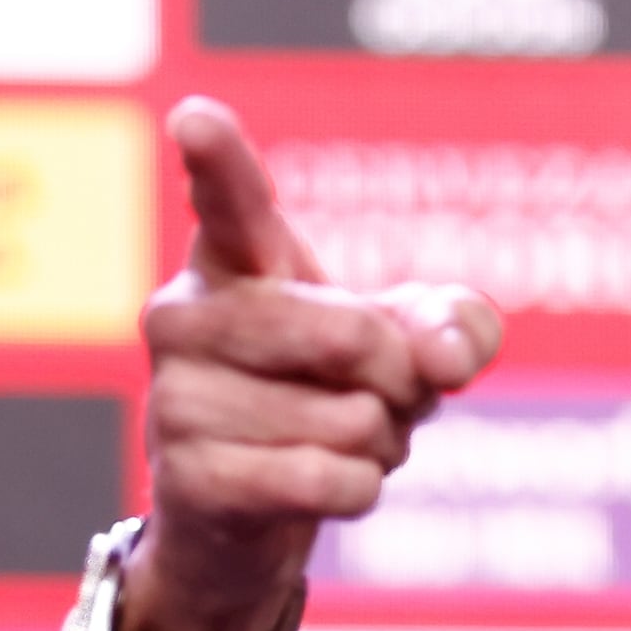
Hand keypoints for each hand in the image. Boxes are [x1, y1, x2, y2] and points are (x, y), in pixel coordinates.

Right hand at [124, 96, 497, 630]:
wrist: (255, 511)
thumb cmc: (332, 393)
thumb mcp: (411, 341)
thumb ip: (456, 323)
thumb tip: (444, 359)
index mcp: (233, 259)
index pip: (229, 199)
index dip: (216, 158)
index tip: (196, 118)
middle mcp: (183, 315)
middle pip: (352, 334)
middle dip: (399, 377)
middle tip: (378, 392)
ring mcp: (174, 397)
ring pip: (350, 418)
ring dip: (376, 443)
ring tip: (334, 440)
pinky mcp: (189, 480)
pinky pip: (327, 479)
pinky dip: (357, 490)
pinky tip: (322, 483)